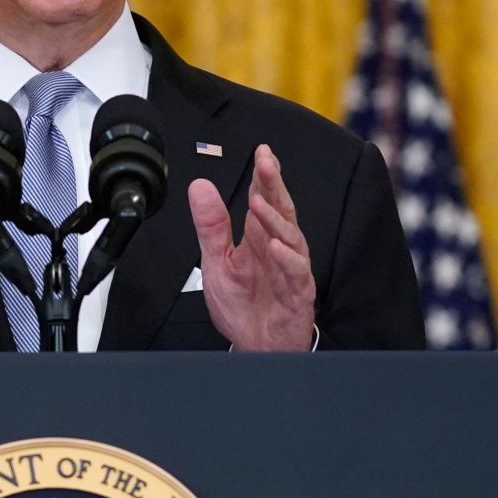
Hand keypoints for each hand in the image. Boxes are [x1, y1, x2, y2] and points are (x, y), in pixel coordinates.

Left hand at [189, 145, 315, 350]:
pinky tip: (275, 247)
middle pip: (281, 210)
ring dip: (275, 219)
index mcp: (258, 239)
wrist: (252, 346)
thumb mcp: (216, 261)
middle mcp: (278, 249)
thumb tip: (200, 186)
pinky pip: (296, 274)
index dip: (264, 176)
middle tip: (266, 162)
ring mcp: (290, 270)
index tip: (262, 152)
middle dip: (274, 185)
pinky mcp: (297, 294)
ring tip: (259, 202)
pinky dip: (287, 259)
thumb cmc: (241, 306)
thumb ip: (210, 225)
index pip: (265, 200)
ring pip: (290, 238)